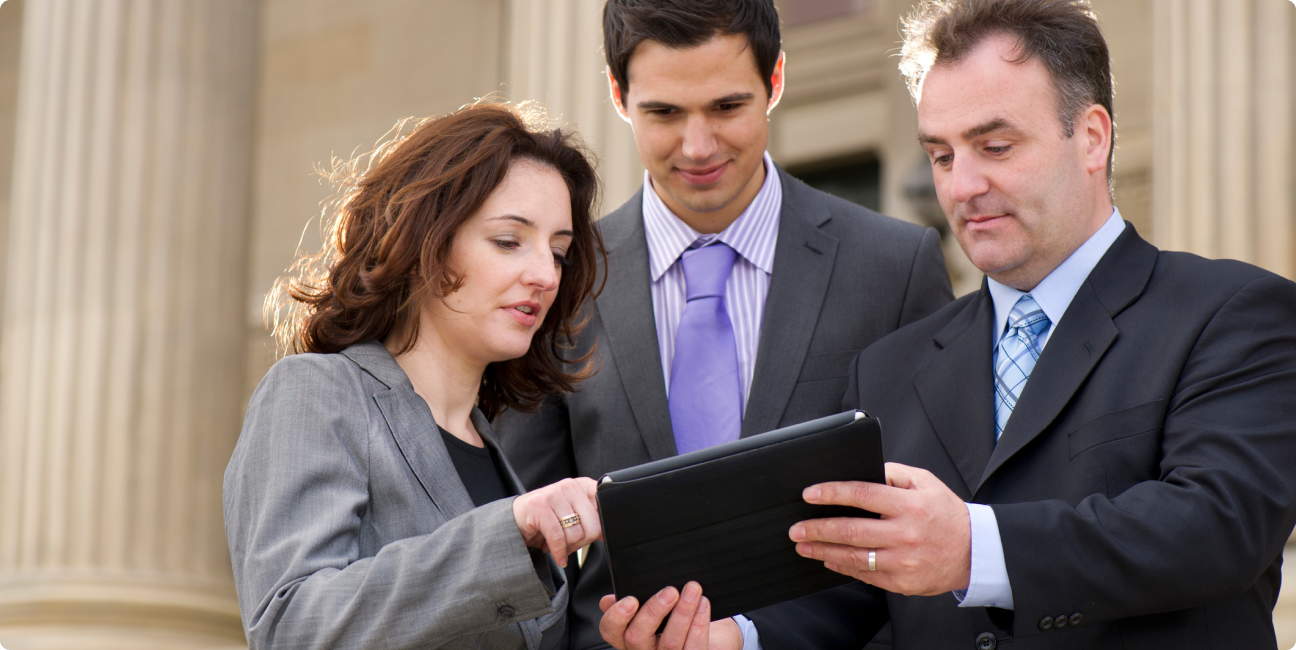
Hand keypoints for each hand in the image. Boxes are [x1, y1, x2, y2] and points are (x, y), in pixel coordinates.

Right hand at [512, 477, 600, 566]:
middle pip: (593, 525)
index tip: (596, 536)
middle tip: (571, 545)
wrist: (515, 519)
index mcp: (581, 485)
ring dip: (567, 548)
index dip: (602, 525)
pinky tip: (557, 555)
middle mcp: (569, 486)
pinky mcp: (538, 505)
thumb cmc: (547, 519)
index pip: (604, 504)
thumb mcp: (572, 515)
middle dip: (582, 542)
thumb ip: (589, 520)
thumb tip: (604, 535)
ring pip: (576, 534)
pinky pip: (558, 537)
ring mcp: (553, 494)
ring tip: (558, 545)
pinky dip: (558, 552)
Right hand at [598, 582, 741, 649]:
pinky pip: (693, 646)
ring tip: (692, 590)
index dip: (616, 617)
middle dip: (653, 611)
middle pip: (637, 637)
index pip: (611, 631)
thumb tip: (608, 599)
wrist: (711, 633)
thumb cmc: (673, 615)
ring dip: (683, 612)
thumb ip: (632, 599)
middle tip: (670, 591)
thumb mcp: (651, 604)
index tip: (631, 599)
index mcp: (627, 636)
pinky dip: (699, 623)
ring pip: (670, 642)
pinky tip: (703, 604)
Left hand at [790, 462, 970, 595]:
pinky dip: (843, 567)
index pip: (862, 494)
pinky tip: (828, 559)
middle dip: (817, 529)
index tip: (810, 494)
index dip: (832, 493)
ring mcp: (903, 561)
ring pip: (854, 556)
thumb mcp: (925, 482)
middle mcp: (905, 534)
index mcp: (909, 505)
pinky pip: (866, 575)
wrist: (974, 551)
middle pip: (851, 530)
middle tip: (796, 528)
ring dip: (823, 550)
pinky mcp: (902, 582)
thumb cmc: (946, 514)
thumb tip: (864, 470)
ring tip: (803, 545)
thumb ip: (893, 474)